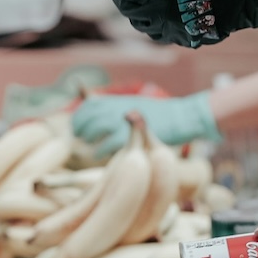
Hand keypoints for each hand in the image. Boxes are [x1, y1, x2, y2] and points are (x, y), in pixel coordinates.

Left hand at [72, 92, 219, 156]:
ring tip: (89, 147)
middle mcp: (117, 108)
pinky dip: (99, 151)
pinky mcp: (130, 136)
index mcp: (118, 101)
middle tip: (79, 139)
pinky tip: (98, 156)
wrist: (180, 118)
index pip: (89, 105)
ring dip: (87, 138)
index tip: (77, 127)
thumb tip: (101, 110)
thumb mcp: (137, 106)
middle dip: (80, 128)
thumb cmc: (160, 116)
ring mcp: (123, 121)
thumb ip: (120, 110)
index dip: (79, 117)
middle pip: (88, 117)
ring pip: (94, 128)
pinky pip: (106, 144)